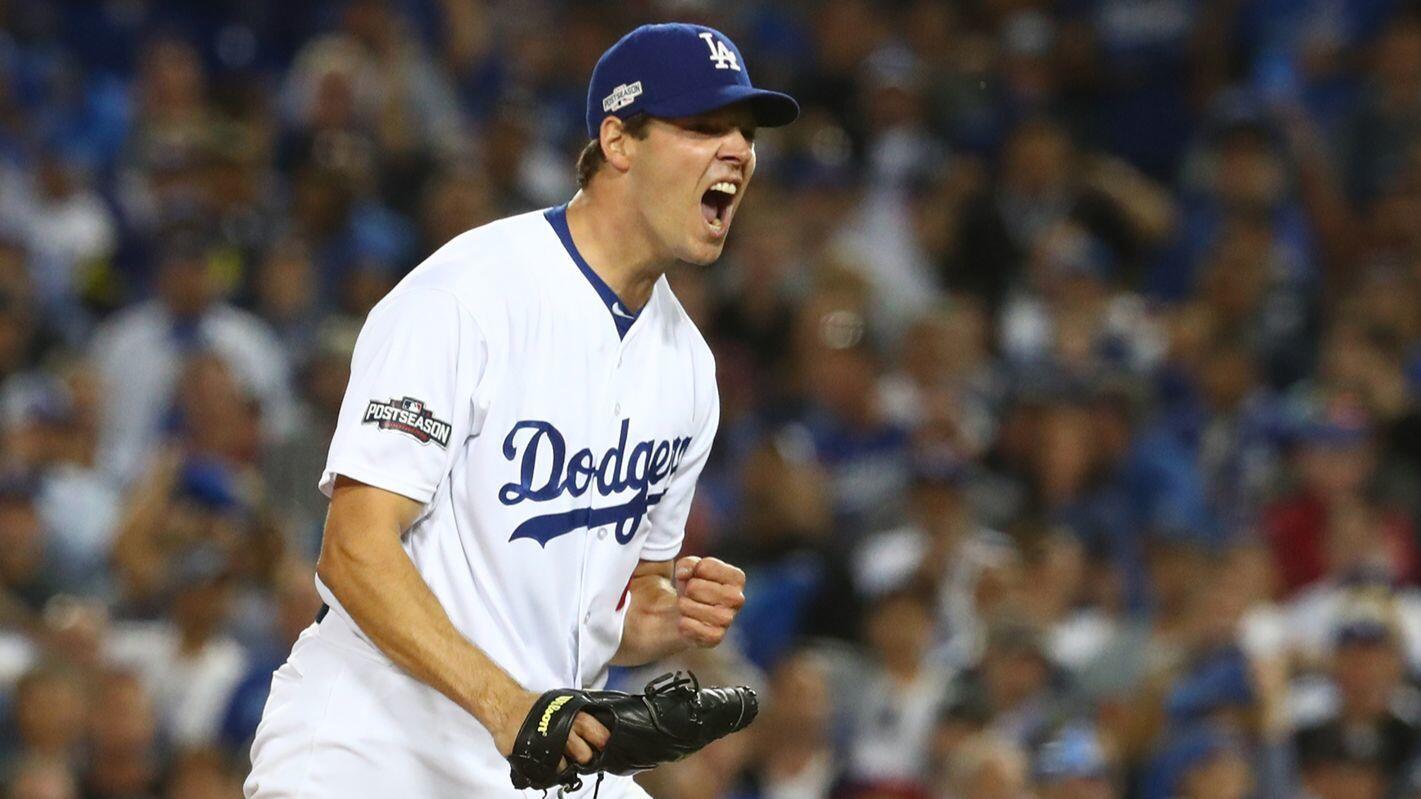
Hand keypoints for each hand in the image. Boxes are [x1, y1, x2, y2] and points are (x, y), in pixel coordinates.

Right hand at [490, 688, 610, 766]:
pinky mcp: (535, 756)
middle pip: (584, 754)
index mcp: (573, 714)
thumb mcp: (561, 702)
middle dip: (584, 758)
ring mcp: (549, 743)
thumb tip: (597, 721)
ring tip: (558, 757)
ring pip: (567, 766)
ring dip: (565, 765)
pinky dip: (550, 770)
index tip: (603, 746)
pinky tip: (547, 761)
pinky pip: (549, 771)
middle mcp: (564, 728)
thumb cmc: (534, 705)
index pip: (596, 731)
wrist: (506, 707)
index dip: (601, 741)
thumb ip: (578, 712)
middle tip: (580, 756)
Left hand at [673, 556, 745, 647]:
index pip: (706, 566)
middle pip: (696, 587)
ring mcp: (727, 620)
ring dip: (683, 606)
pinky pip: (690, 628)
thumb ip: (687, 564)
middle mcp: (737, 598)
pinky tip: (686, 622)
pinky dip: (683, 624)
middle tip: (690, 595)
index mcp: (736, 578)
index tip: (694, 576)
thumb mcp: (686, 568)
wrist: (679, 619)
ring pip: (690, 608)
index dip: (692, 570)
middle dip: (686, 589)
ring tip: (686, 608)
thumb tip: (685, 574)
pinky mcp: (715, 638)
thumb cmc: (688, 588)